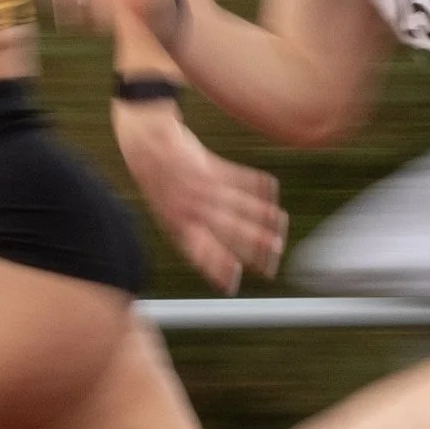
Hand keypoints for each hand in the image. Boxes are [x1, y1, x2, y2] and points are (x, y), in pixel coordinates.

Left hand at [112, 99, 285, 292]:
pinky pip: (240, 177)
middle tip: (275, 253)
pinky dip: (258, 183)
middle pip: (229, 229)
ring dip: (263, 215)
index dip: (216, 269)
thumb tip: (214, 260)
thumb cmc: (159, 184)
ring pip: (238, 204)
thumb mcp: (165, 214)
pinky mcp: (210, 167)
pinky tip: (274, 189)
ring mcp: (201, 187)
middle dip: (254, 243)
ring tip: (281, 224)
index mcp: (178, 225)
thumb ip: (189, 233)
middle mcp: (191, 209)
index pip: (201, 252)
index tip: (232, 285)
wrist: (148, 144)